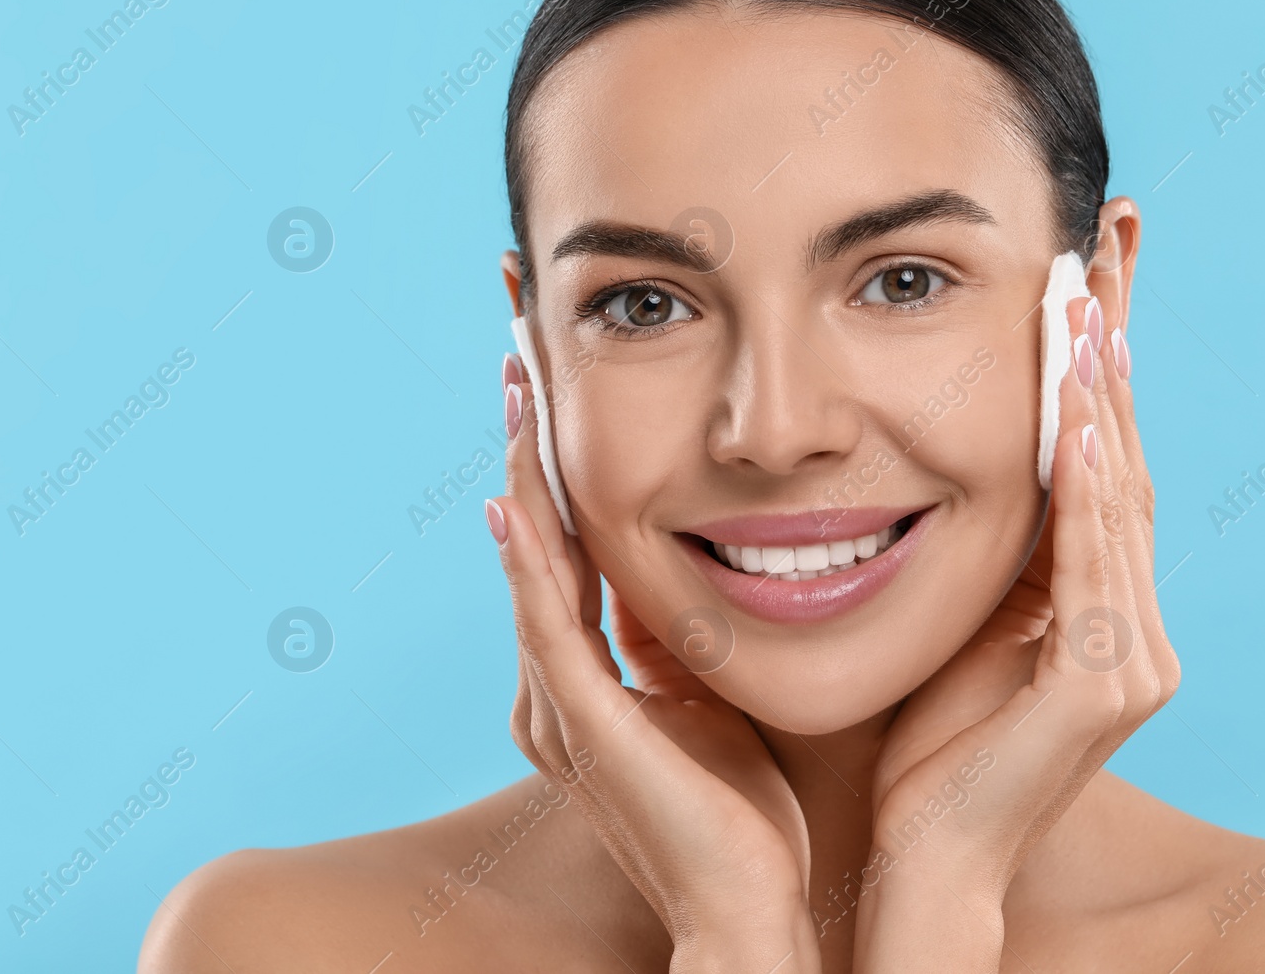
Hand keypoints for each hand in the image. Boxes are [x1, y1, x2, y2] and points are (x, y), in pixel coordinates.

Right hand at [490, 352, 821, 973]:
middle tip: (517, 351)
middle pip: (529, 536)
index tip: (551, 382)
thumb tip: (685, 574)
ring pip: (530, 564)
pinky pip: (548, 626)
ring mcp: (557, 706)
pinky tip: (516, 498)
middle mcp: (551, 686)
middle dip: (523, 441)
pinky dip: (529, 560)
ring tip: (516, 388)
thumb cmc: (741, 816)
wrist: (748, 912)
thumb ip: (678, 640)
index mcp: (583, 679)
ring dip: (522, 471)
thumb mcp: (708, 698)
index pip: (560, 545)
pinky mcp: (581, 727)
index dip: (550, 461)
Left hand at [853, 294, 1178, 971]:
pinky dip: (1090, 495)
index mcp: (1083, 598)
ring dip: (1104, 397)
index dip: (1094, 361)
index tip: (1081, 267)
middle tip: (1112, 238)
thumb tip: (928, 460)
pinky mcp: (1104, 688)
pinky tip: (1083, 424)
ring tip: (1090, 305)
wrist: (925, 852)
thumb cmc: (923, 742)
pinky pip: (1095, 571)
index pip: (1094, 454)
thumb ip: (974, 553)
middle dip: (1115, 343)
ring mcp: (1127, 654)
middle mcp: (1124, 617)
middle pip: (1124, 452)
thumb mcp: (950, 622)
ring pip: (1120, 498)